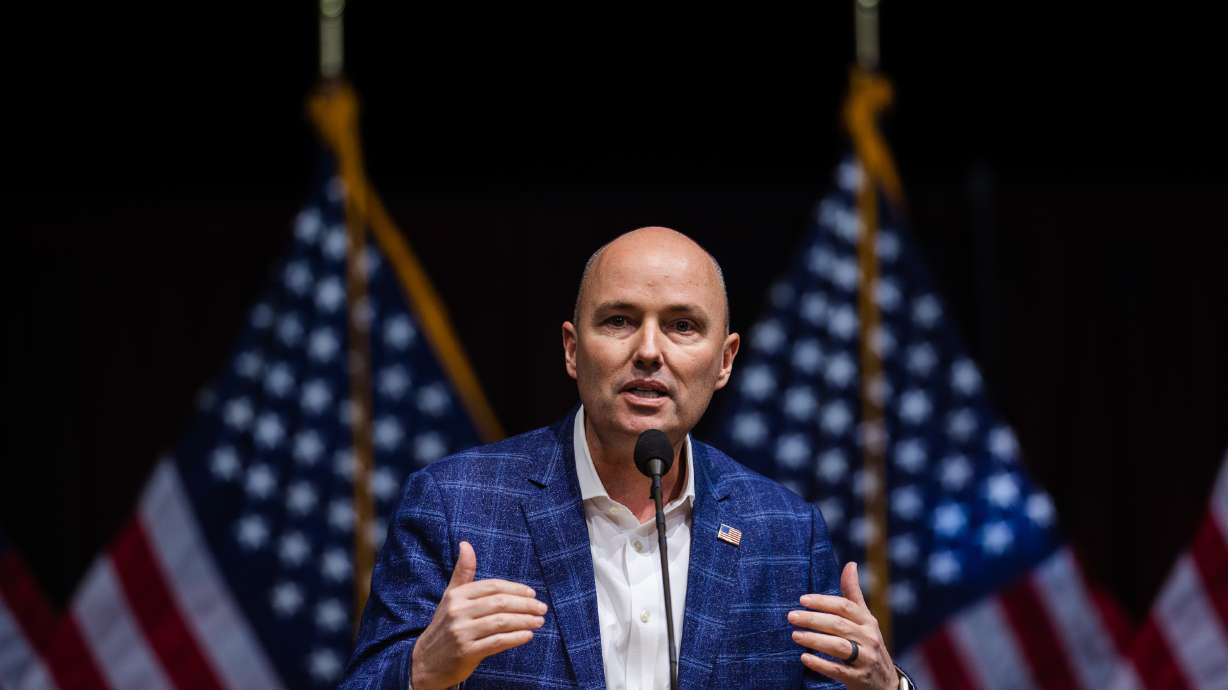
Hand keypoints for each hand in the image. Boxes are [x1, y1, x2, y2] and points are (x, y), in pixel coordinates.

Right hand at [410, 541, 546, 689]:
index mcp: (456, 596)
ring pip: (501, 622)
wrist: (425, 662)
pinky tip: (528, 636)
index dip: (515, 589)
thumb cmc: (444, 626)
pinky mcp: (467, 652)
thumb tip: (466, 544)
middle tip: (542, 608)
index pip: (493, 586)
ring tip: (539, 621)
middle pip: (500, 603)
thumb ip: (462, 572)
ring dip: (525, 621)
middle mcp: (458, 612)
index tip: (532, 593)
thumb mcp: (450, 597)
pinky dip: (516, 638)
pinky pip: (497, 642)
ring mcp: (462, 633)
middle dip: (525, 605)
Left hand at [788, 562, 897, 689]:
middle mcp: (869, 638)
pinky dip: (820, 664)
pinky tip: (804, 658)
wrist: (884, 682)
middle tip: (791, 616)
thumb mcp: (864, 619)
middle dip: (813, 619)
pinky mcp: (859, 678)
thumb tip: (850, 564)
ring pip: (838, 646)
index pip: (844, 607)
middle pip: (838, 625)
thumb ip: (853, 594)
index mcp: (868, 621)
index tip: (802, 599)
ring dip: (814, 640)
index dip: (823, 601)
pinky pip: (838, 670)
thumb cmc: (867, 643)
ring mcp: (866, 659)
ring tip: (795, 635)